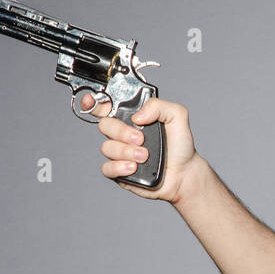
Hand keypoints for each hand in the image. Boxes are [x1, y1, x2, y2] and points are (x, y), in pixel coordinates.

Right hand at [81, 93, 200, 204]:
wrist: (184, 172)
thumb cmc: (179, 145)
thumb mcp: (177, 116)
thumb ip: (158, 106)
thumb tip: (137, 116)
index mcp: (131, 117)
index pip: (105, 106)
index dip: (92, 102)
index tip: (90, 101)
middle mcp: (122, 133)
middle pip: (104, 125)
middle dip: (122, 132)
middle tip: (141, 139)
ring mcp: (119, 153)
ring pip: (107, 148)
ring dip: (126, 151)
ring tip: (145, 156)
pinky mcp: (119, 171)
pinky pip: (107, 168)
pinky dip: (119, 167)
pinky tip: (134, 167)